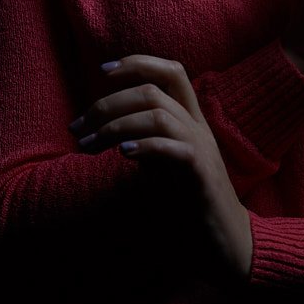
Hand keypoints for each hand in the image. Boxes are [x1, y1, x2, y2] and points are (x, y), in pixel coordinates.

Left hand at [68, 56, 252, 280]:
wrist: (226, 240)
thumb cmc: (190, 201)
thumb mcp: (163, 162)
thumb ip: (145, 138)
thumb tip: (106, 124)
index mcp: (191, 119)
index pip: (172, 71)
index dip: (138, 63)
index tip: (104, 71)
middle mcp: (198, 127)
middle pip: (153, 92)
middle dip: (107, 104)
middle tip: (77, 128)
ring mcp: (201, 148)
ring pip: (159, 115)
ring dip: (115, 126)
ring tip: (88, 146)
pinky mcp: (201, 174)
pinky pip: (174, 148)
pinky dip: (145, 146)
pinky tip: (123, 153)